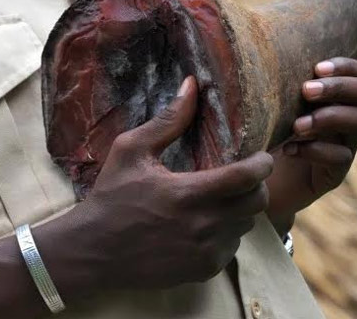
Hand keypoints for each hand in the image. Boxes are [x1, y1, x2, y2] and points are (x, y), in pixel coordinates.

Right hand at [64, 76, 272, 290]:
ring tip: (220, 198)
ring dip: (240, 210)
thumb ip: (168, 120)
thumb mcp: (131, 150)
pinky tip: (204, 224)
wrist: (93, 251)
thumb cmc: (111, 197)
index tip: (261, 156)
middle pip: (257, 203)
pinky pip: (232, 248)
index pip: (247, 177)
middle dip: (256, 186)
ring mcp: (205, 252)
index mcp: (188, 193)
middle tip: (241, 176)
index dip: (263, 164)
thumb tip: (192, 85)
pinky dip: (226, 234)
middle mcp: (203, 226)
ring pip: (247, 226)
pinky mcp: (203, 270)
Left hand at [265, 57, 356, 234]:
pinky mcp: (335, 173)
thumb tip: (257, 44)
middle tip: (306, 91)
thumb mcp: (269, 101)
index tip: (316, 68)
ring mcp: (345, 145)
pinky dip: (316, 150)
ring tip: (296, 125)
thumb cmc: (260, 130)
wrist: (256, 179)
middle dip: (339, 87)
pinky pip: (341, 157)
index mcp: (336, 97)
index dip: (346, 67)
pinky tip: (288, 149)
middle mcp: (347, 118)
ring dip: (328, 117)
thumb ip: (276, 77)